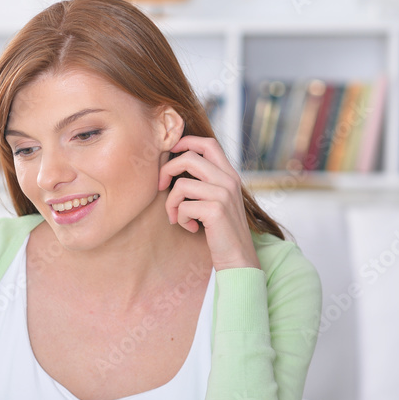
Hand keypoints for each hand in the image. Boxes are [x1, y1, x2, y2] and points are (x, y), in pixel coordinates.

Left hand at [159, 135, 260, 270]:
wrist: (238, 257)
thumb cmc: (221, 230)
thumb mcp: (216, 200)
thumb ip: (203, 183)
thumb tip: (173, 167)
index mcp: (229, 174)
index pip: (208, 143)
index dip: (186, 141)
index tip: (169, 151)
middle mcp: (229, 180)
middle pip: (189, 157)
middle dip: (166, 171)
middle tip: (160, 187)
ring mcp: (224, 194)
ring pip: (181, 185)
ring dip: (171, 204)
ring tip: (178, 217)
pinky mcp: (216, 210)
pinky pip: (183, 206)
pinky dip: (181, 219)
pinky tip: (191, 228)